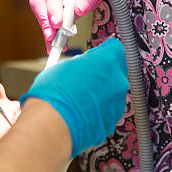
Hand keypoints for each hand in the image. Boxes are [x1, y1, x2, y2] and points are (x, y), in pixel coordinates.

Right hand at [20, 38, 127, 157]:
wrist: (53, 123)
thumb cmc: (55, 94)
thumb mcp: (65, 66)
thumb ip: (82, 63)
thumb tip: (84, 64)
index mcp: (108, 61)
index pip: (114, 48)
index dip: (102, 53)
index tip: (94, 57)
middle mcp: (118, 82)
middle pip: (115, 73)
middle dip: (102, 76)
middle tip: (83, 80)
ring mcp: (117, 104)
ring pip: (112, 95)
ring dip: (100, 95)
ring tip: (79, 100)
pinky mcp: (112, 122)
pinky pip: (107, 112)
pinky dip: (97, 112)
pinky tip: (81, 113)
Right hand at [29, 0, 102, 52]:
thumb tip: (79, 9)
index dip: (53, 7)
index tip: (58, 22)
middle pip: (39, 2)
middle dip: (45, 21)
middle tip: (52, 36)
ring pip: (39, 13)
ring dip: (46, 30)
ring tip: (54, 44)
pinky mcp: (43, 9)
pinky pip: (45, 23)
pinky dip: (49, 36)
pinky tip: (52, 46)